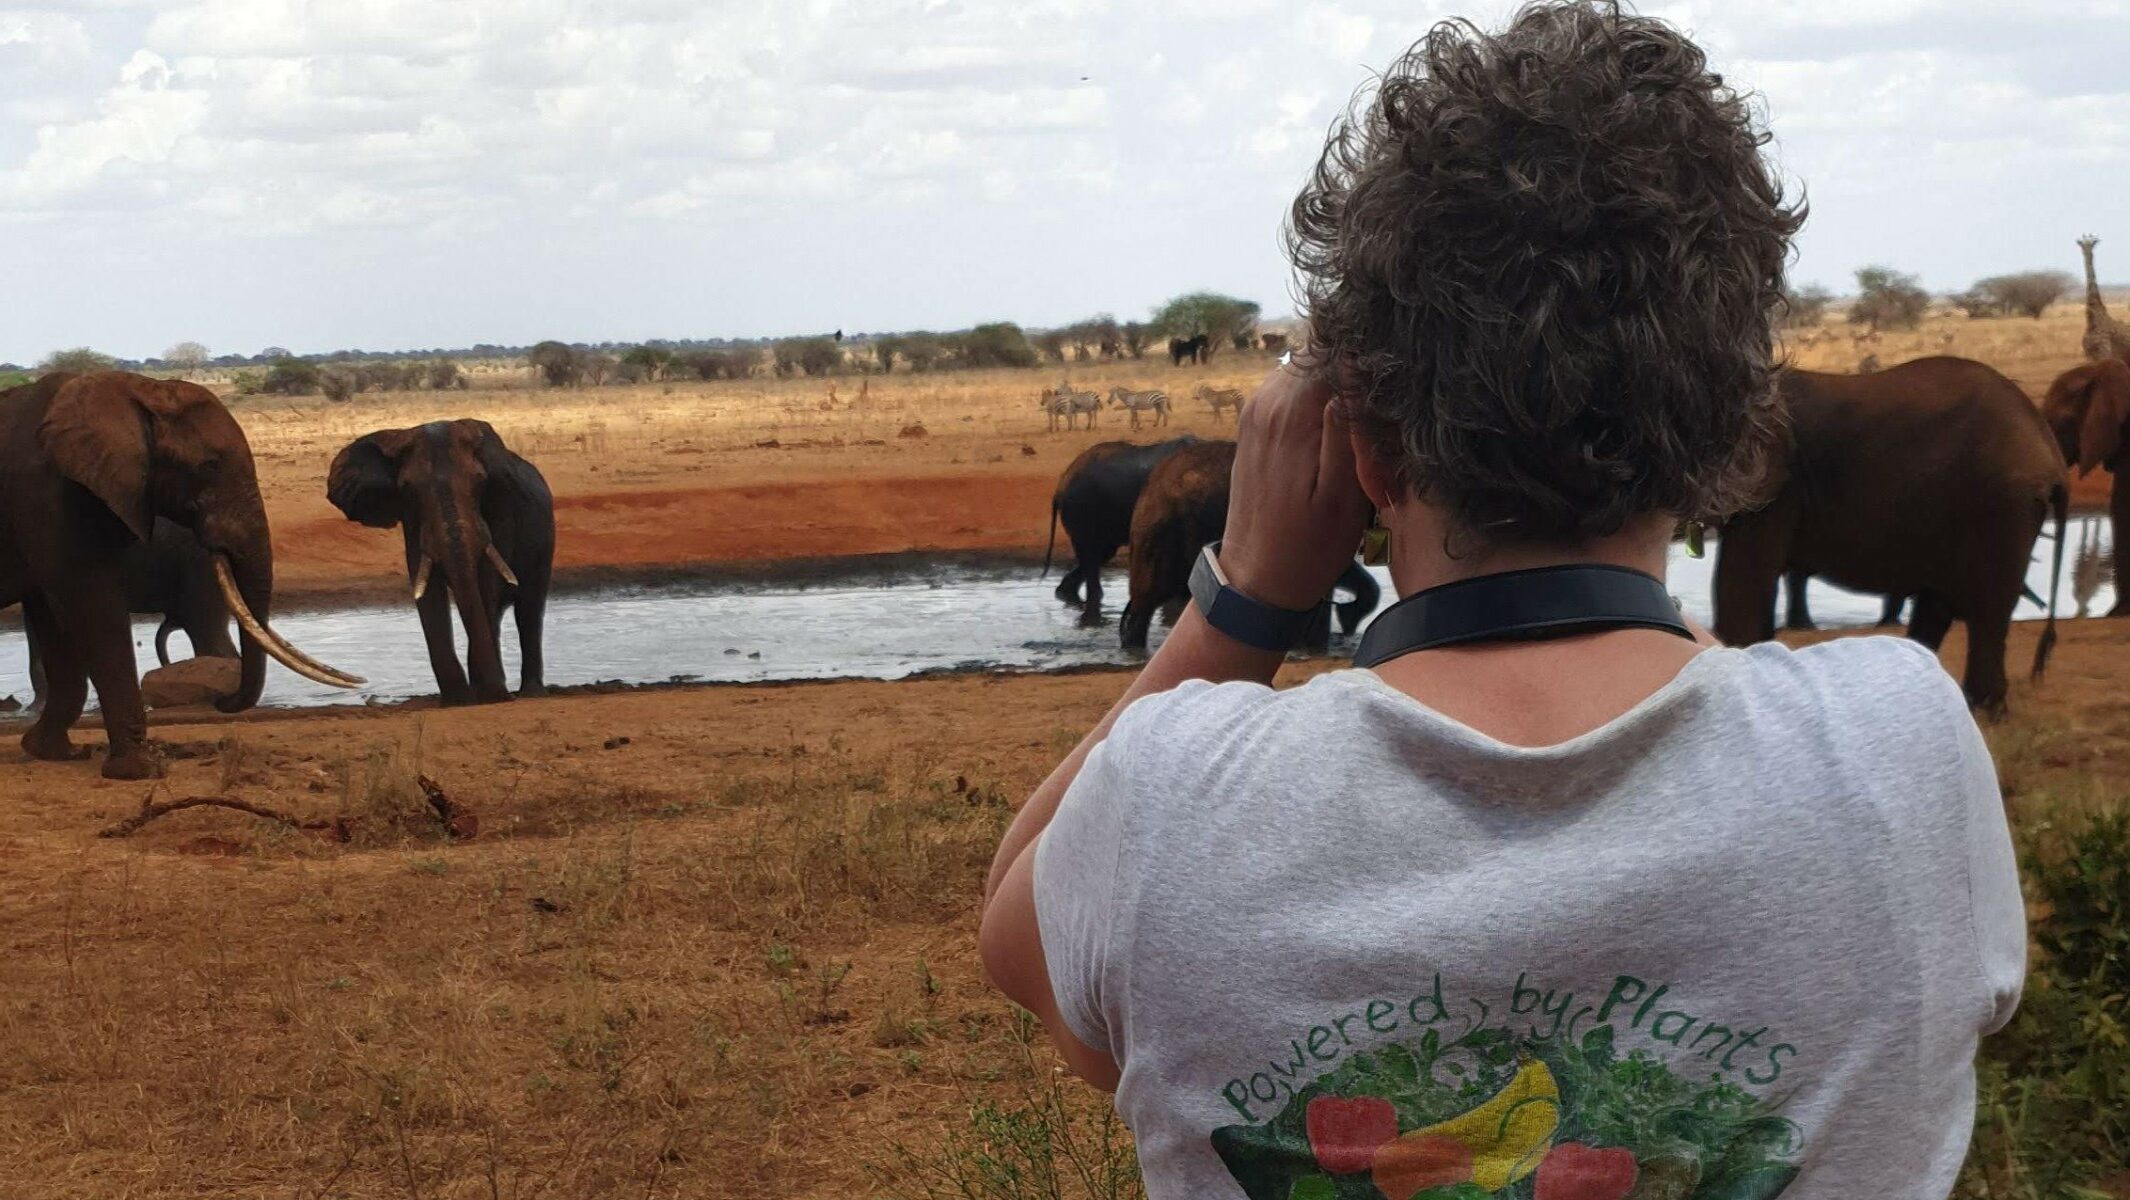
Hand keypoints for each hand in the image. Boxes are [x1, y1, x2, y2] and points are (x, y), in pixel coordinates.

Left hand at [1217, 365, 1372, 611]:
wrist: (1257, 580)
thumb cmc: (1309, 547)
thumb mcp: (1344, 495)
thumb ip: (1348, 424)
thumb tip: (1355, 362)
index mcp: (1292, 411)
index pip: (1337, 341)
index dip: (1373, 348)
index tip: (1400, 375)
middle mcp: (1268, 398)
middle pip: (1324, 346)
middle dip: (1360, 362)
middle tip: (1387, 404)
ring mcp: (1258, 406)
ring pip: (1311, 362)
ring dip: (1343, 378)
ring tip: (1368, 416)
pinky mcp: (1257, 418)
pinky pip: (1296, 384)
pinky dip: (1323, 393)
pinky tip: (1343, 426)